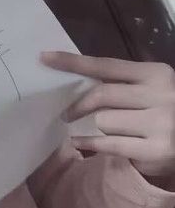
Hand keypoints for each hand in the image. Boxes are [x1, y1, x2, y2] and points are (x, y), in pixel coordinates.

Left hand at [40, 51, 174, 188]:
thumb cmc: (166, 111)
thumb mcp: (151, 89)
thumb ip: (122, 84)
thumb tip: (75, 82)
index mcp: (155, 74)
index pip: (106, 65)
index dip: (73, 62)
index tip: (45, 58)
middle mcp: (159, 95)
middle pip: (101, 95)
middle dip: (79, 105)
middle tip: (66, 114)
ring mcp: (159, 123)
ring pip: (104, 121)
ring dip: (97, 127)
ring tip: (105, 130)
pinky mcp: (154, 150)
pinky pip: (108, 144)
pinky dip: (89, 143)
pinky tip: (79, 142)